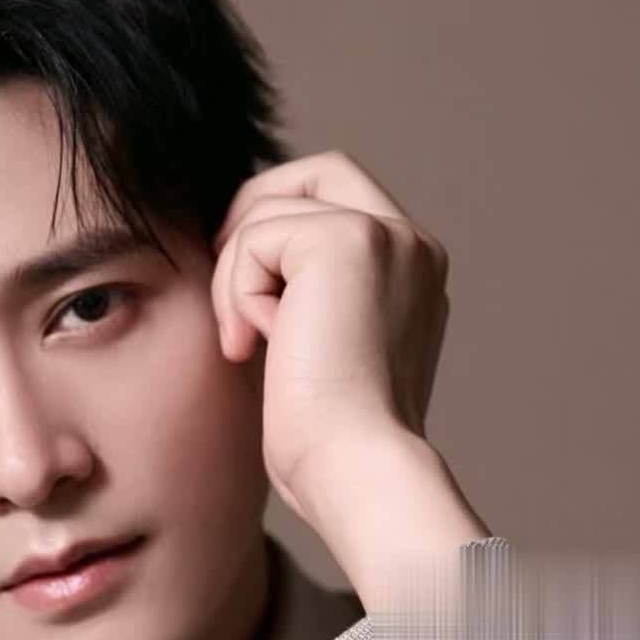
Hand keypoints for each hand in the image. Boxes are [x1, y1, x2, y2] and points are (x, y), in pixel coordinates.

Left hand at [210, 149, 451, 525]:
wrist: (352, 467)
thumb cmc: (327, 440)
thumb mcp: (318, 351)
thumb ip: (305, 297)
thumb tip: (246, 263)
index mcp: (412, 272)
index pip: (338, 199)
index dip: (277, 227)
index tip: (245, 296)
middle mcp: (412, 244)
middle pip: (315, 173)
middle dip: (252, 216)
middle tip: (227, 292)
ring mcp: (387, 235)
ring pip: (270, 209)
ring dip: (236, 278)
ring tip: (249, 343)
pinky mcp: (349, 239)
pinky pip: (255, 236)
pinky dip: (237, 291)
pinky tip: (258, 345)